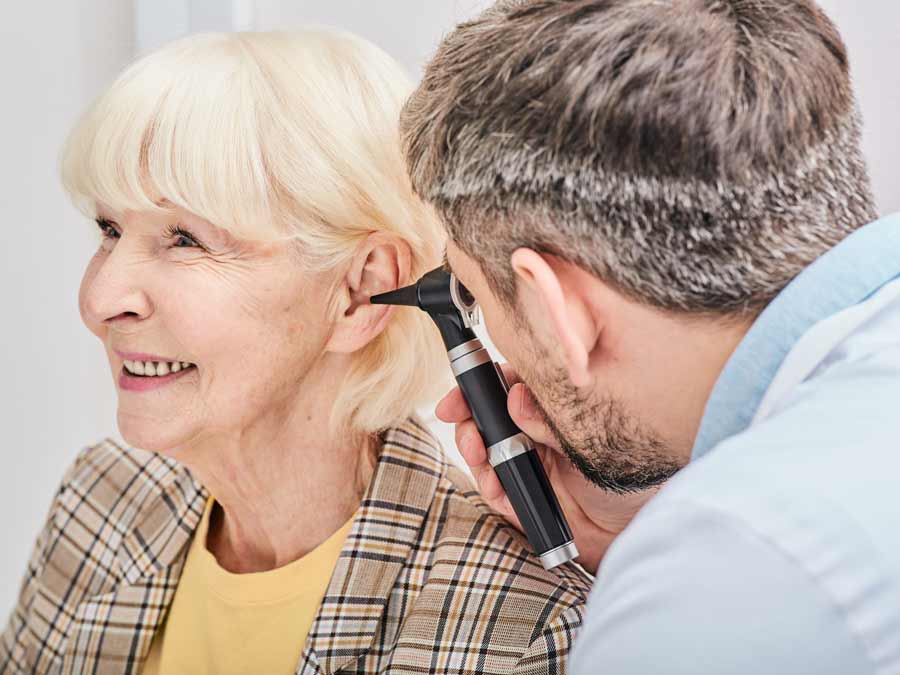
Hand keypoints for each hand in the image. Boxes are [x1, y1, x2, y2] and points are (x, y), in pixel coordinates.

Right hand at [435, 364, 655, 573]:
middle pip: (488, 419)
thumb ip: (550, 418)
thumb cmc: (633, 473)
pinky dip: (495, 489)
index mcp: (553, 408)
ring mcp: (532, 465)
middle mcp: (538, 432)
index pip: (507, 386)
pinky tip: (502, 489)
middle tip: (467, 434)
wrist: (643, 528)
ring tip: (483, 460)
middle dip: (470, 425)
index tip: (454, 402)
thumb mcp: (592, 435)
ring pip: (487, 455)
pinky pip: (499, 491)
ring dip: (478, 457)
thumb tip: (515, 397)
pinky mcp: (529, 498)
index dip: (476, 389)